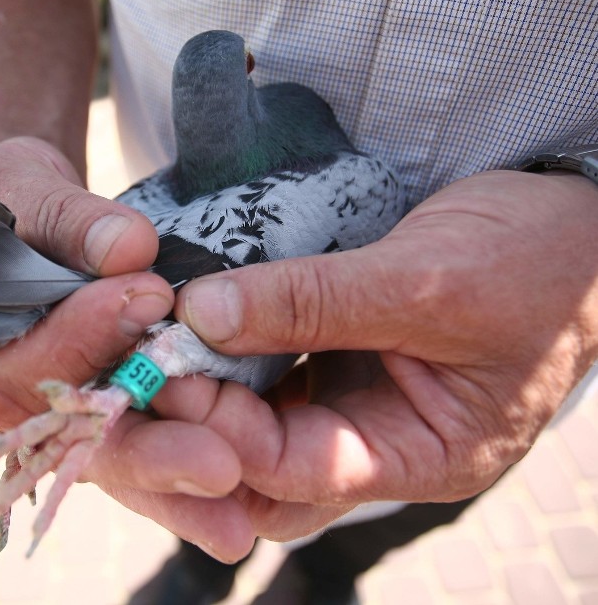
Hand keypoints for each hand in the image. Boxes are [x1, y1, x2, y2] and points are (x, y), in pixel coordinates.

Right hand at [0, 138, 258, 554]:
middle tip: (215, 465)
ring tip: (237, 517)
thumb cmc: (17, 204)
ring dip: (175, 488)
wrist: (27, 224)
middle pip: (74, 435)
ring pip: (113, 459)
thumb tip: (129, 248)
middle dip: (147, 451)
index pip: (23, 355)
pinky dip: (181, 486)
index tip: (150, 293)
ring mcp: (56, 415)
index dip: (84, 332)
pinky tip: (234, 516)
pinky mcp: (99, 420)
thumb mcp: (30, 192)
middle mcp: (9, 396)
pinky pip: (139, 455)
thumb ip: (71, 221)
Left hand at [123, 169, 596, 558]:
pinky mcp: (342, 359)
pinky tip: (198, 317)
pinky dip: (231, 348)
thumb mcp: (426, 281)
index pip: (299, 471)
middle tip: (144, 366)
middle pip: (265, 465)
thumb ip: (317, 301)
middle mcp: (380, 440)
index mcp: (423, 454)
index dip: (225, 431)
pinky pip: (272, 371)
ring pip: (260, 418)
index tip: (168, 371)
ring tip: (157, 338)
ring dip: (209, 382)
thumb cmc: (532, 264)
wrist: (574, 227)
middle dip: (202, 423)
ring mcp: (358, 399)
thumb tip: (205, 313)